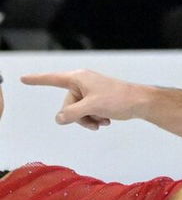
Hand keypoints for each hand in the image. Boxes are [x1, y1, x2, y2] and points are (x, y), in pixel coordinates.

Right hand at [21, 69, 143, 129]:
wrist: (141, 103)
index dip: (37, 80)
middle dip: (79, 116)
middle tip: (94, 121)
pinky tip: (107, 121)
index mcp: (78, 79)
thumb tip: (59, 119)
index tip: (23, 78)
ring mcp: (91, 91)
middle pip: (68, 103)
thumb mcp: (91, 107)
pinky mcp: (99, 99)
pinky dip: (95, 118)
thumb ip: (72, 113)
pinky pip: (88, 112)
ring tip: (102, 121)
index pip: (53, 79)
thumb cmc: (118, 99)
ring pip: (78, 111)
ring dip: (89, 119)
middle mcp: (83, 83)